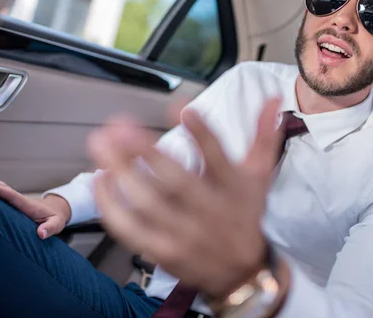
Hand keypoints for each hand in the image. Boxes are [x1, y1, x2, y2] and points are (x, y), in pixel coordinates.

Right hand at [0, 176, 70, 239]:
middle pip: (0, 187)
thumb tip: (41, 234)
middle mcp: (19, 199)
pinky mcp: (12, 202)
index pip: (9, 195)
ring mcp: (15, 199)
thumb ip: (50, 229)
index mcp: (26, 204)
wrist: (56, 212)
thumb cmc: (54, 220)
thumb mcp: (56, 225)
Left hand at [86, 98, 282, 297]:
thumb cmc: (245, 215)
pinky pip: (132, 229)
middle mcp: (209, 210)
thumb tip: (272, 98)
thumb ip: (263, 136)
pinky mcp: (164, 251)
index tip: (182, 108)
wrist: (242, 274)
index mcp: (232, 187)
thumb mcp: (258, 176)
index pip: (219, 158)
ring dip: (121, 173)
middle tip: (121, 127)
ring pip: (148, 204)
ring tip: (101, 145)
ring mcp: (185, 233)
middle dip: (147, 152)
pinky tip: (101, 180)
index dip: (202, 134)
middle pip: (176, 182)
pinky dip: (112, 206)